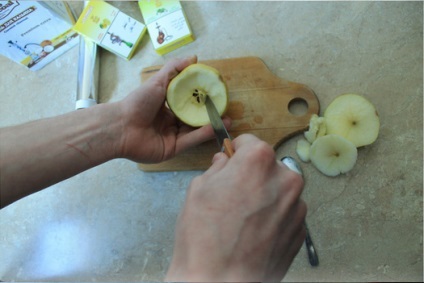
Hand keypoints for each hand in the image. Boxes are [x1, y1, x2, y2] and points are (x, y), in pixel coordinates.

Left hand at [116, 56, 230, 162]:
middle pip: (193, 118)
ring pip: (194, 130)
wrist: (121, 126)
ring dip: (210, 125)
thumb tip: (194, 58)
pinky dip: (202, 135)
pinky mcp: (172, 149)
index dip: (201, 99)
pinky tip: (215, 127)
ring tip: (227, 119)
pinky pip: (190, 141)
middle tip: (225, 109)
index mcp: (165, 107)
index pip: (187, 103)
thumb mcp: (157, 81)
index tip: (216, 94)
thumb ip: (174, 69)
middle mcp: (169, 122)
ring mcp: (171, 136)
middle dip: (209, 114)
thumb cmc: (138, 102)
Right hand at [166, 134, 306, 281]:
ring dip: (265, 195)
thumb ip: (217, 168)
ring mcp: (296, 206)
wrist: (220, 281)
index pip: (250, 142)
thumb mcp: (199, 189)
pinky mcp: (300, 230)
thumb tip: (224, 161)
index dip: (237, 150)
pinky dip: (273, 215)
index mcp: (259, 161)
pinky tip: (254, 231)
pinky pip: (286, 212)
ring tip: (243, 217)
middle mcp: (285, 179)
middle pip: (268, 166)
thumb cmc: (205, 237)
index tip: (232, 157)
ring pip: (279, 189)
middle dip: (252, 174)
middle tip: (234, 193)